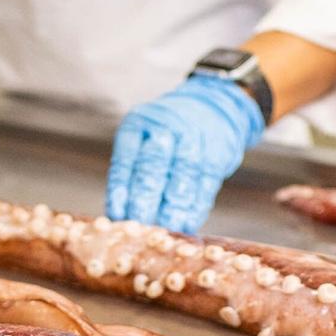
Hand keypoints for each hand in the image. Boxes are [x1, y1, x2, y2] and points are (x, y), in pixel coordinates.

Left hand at [106, 76, 265, 233]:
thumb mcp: (143, 138)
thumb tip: (120, 216)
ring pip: (181, 175)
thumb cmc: (168, 134)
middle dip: (145, 199)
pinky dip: (195, 208)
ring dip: (173, 207)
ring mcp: (194, 138)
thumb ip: (133, 171)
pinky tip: (187, 224)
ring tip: (164, 230)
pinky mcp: (217, 154)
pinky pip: (205, 184)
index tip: (117, 215)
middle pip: (153, 165)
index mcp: (139, 122)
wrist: (213, 106)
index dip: (121, 189)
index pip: (127, 158)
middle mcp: (167, 126)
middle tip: (140, 225)